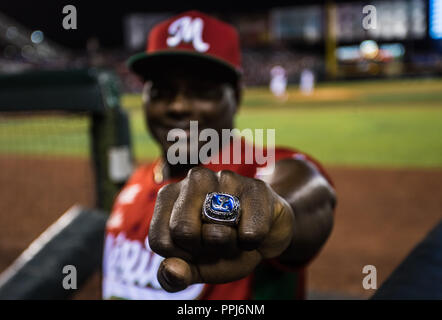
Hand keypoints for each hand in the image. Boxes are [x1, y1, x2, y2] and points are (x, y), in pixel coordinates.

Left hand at [148, 167, 294, 291]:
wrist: (264, 235)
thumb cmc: (222, 246)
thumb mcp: (196, 266)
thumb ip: (175, 275)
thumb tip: (171, 270)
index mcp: (170, 196)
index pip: (160, 240)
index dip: (181, 256)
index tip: (194, 248)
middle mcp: (194, 180)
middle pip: (183, 231)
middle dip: (203, 249)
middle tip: (216, 241)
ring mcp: (225, 179)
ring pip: (217, 232)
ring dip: (229, 247)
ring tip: (235, 234)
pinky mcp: (256, 187)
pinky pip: (249, 233)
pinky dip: (252, 243)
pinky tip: (252, 228)